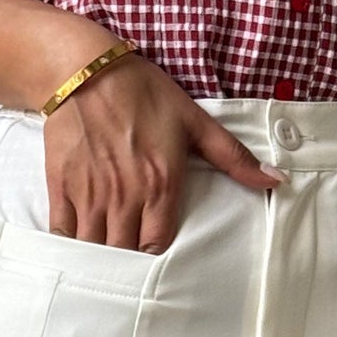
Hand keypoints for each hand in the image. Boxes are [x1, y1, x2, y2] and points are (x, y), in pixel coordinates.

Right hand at [45, 52, 281, 249]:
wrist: (85, 70)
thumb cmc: (143, 93)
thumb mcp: (194, 121)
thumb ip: (233, 157)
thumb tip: (275, 181)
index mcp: (160, 185)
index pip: (158, 246)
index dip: (156, 256)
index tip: (155, 254)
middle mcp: (125, 196)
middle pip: (125, 254)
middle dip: (128, 264)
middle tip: (131, 267)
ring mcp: (91, 194)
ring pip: (94, 250)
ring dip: (101, 259)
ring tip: (107, 261)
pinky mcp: (62, 187)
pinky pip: (64, 234)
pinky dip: (71, 245)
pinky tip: (80, 245)